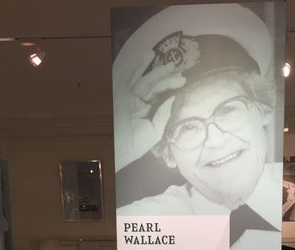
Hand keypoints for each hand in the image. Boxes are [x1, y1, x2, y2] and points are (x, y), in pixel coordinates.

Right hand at [114, 54, 185, 170]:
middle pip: (152, 86)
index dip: (170, 87)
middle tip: (178, 69)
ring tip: (166, 62)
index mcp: (145, 113)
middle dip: (165, 77)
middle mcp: (136, 103)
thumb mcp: (153, 132)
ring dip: (153, 70)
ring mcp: (126, 96)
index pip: (159, 96)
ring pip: (141, 79)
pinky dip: (135, 66)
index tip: (182, 81)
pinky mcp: (117, 92)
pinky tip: (145, 57)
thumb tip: (175, 98)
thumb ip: (163, 115)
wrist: (112, 148)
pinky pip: (126, 76)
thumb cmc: (132, 145)